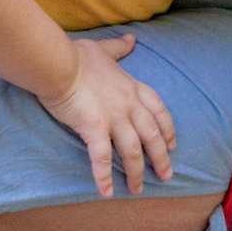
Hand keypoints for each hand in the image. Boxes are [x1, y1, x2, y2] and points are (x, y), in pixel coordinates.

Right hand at [40, 34, 177, 197]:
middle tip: (166, 175)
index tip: (172, 144)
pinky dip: (104, 177)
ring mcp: (113, 118)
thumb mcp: (104, 49)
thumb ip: (120, 47)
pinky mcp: (94, 129)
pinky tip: (106, 192)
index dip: (167, 129)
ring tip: (137, 189)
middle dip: (161, 157)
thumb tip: (132, 38)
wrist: (58, 63)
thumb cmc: (78, 55)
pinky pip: (102, 158)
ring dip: (136, 173)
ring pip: (132, 151)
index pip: (158, 111)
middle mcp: (128, 105)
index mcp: (132, 88)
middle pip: (152, 136)